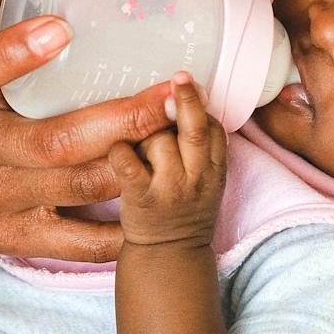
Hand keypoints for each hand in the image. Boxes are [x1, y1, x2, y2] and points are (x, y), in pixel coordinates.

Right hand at [0, 0, 175, 260]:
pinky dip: (119, 227)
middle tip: (172, 94)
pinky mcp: (9, 238)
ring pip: (75, 188)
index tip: (61, 26)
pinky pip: (74, 244)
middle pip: (51, 143)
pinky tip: (158, 202)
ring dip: (135, 165)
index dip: (15, 51)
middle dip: (120, 120)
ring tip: (180, 136)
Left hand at [108, 74, 225, 247]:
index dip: (199, 108)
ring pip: (157, 140)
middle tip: (179, 77)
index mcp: (214, 170)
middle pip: (194, 130)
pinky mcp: (141, 199)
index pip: (214, 128)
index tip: (184, 90)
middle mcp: (196, 178)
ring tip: (140, 151)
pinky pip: (126, 162)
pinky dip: (119, 151)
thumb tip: (182, 100)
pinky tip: (118, 153)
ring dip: (143, 136)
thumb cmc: (183, 210)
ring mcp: (169, 189)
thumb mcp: (207, 180)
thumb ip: (200, 147)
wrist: (169, 256)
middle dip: (187, 100)